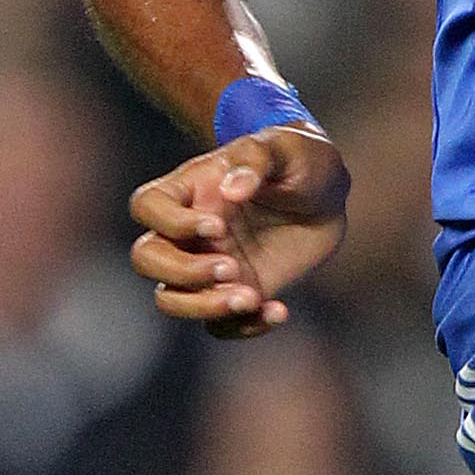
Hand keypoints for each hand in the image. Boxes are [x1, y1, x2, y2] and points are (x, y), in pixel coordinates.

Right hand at [128, 125, 349, 337]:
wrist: (327, 196)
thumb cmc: (297, 160)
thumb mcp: (285, 147)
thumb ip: (256, 160)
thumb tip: (231, 190)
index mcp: (188, 190)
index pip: (148, 207)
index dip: (172, 223)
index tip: (218, 225)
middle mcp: (187, 232)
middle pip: (147, 259)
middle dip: (183, 272)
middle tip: (231, 267)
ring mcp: (207, 266)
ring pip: (171, 299)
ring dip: (204, 306)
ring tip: (251, 298)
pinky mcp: (236, 292)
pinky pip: (219, 325)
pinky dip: (243, 327)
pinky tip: (278, 312)